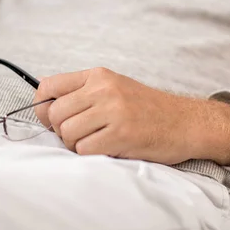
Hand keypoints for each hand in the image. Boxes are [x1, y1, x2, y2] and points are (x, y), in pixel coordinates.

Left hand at [34, 67, 229, 165]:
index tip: (51, 119)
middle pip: (54, 113)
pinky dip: (90, 154)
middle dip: (60, 130)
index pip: (49, 86)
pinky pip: (84, 149)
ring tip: (94, 142)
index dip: (42, 107)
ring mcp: (113, 111)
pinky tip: (106, 149)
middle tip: (78, 135)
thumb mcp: (114, 87)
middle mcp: (103, 89)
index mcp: (98, 76)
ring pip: (66, 133)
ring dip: (75, 144)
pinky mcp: (121, 134)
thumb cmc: (147, 109)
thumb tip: (44, 101)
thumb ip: (83, 92)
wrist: (186, 122)